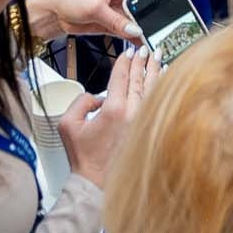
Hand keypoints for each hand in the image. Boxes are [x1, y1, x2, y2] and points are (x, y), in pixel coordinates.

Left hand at [28, 0, 185, 43]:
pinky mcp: (114, 24)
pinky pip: (131, 32)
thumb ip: (115, 20)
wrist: (53, 13)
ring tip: (162, 35)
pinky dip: (139, 38)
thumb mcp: (94, 7)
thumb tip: (135, 29)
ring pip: (143, 18)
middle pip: (151, 0)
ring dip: (151, 27)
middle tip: (177, 18)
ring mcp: (120, 10)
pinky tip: (144, 44)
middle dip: (165, 8)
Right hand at [59, 47, 158, 185]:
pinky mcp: (147, 131)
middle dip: (142, 61)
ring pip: (151, 90)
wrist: (96, 183)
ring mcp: (143, 123)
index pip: (121, 77)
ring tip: (158, 56)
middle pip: (139, 79)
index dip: (124, 61)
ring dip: (154, 71)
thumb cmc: (83, 158)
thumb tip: (96, 95)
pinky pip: (156, 104)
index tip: (127, 52)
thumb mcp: (68, 124)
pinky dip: (160, 88)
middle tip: (145, 49)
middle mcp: (132, 114)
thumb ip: (80, 101)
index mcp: (113, 109)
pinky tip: (164, 79)